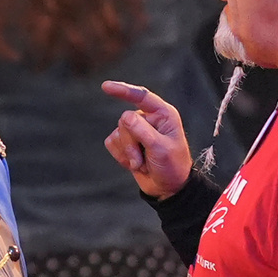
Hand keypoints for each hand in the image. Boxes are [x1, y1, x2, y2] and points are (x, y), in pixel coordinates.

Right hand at [102, 80, 191, 199]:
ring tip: (141, 164)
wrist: (168, 189)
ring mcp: (136, 131)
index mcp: (163, 115)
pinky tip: (134, 164)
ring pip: (117, 133)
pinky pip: (111, 143)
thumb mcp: (160, 149)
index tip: (105, 87)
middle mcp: (148, 119)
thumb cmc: (172, 167)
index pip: (141, 97)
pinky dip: (120, 156)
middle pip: (125, 121)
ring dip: (127, 153)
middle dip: (130, 144)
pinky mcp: (126, 143)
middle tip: (142, 161)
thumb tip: (124, 117)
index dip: (123, 90)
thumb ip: (142, 131)